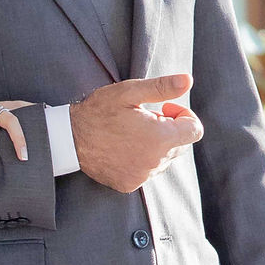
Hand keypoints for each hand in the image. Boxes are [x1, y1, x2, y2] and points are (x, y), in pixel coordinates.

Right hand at [69, 72, 200, 191]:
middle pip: (180, 146)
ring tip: (131, 133)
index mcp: (159, 138)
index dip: (184, 116)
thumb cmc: (98, 111)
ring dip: (155, 146)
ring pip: (164, 160)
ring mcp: (142, 176)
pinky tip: (123, 148)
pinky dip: (142, 160)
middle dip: (169, 130)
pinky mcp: (129, 184)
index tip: (165, 109)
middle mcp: (154, 162)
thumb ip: (162, 87)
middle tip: (145, 119)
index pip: (195, 131)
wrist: (69, 139)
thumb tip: (188, 80)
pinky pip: (147, 172)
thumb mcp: (129, 92)